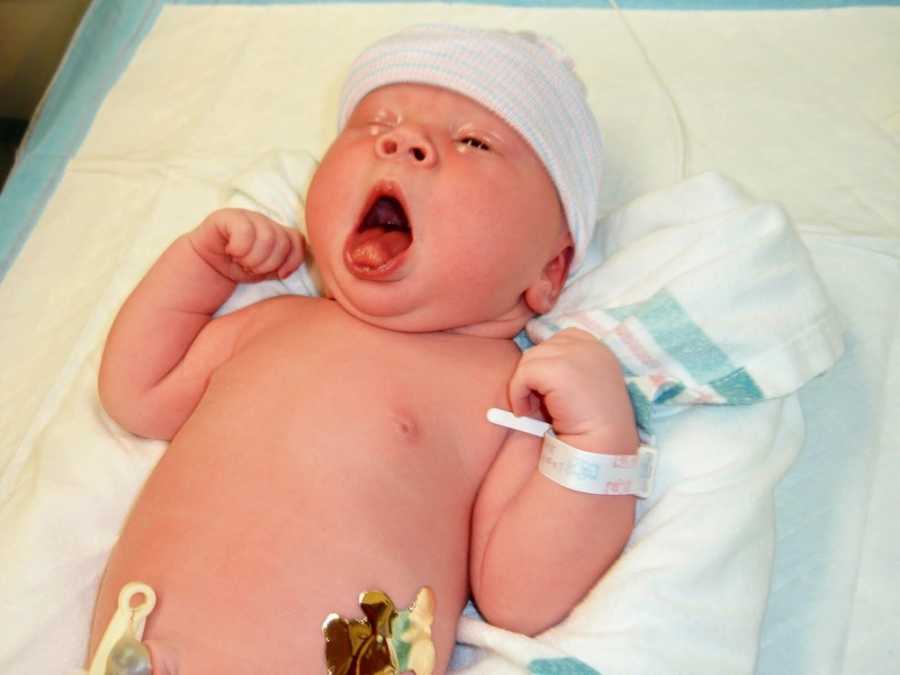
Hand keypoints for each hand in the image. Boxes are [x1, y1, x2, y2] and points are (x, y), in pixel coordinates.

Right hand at [188, 208, 304, 282]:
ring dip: (253, 258)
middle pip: (282, 241)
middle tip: (251, 268)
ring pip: (266, 236)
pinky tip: (231, 253)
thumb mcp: (268, 269)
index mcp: (277, 231)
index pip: (298, 241)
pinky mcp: (226, 217)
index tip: (280, 275)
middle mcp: (264, 221)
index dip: (292, 260)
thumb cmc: (238, 269)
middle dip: (268, 263)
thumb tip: (304, 264)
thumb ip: (286, 262)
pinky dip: (239, 248)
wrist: (204, 270)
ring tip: (241, 262)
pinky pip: (244, 230)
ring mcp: (245, 216)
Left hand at [508, 328, 637, 453]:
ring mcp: (574, 354)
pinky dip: (517, 394)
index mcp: (597, 347)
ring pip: (529, 360)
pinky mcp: (558, 369)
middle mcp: (588, 345)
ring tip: (533, 409)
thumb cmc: (591, 422)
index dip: (547, 364)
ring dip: (524, 386)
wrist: (603, 446)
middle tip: (538, 403)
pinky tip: (526, 413)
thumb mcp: (584, 383)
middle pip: (541, 349)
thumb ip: (565, 366)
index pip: (559, 339)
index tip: (549, 390)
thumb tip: (529, 363)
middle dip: (534, 376)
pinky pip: (523, 373)